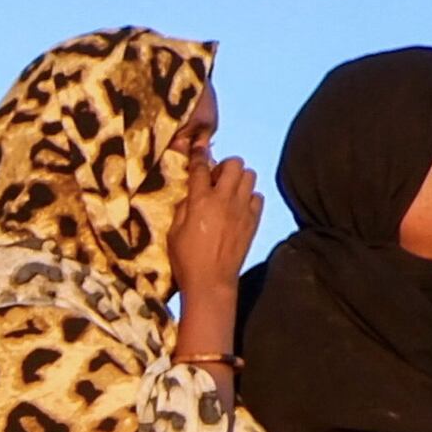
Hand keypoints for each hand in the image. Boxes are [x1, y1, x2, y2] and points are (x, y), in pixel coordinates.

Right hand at [171, 155, 261, 303]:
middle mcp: (224, 200)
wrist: (211, 281)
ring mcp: (242, 209)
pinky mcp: (253, 220)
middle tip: (216, 179)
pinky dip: (249, 197)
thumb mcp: (173, 232)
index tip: (197, 150)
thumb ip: (183, 208)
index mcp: (200, 201)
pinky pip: (257, 196)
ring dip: (238, 179)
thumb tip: (191, 195)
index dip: (198, 156)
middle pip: (234, 163)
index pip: (200, 168)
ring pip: (249, 175)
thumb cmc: (186, 260)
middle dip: (224, 167)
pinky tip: (239, 208)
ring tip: (228, 192)